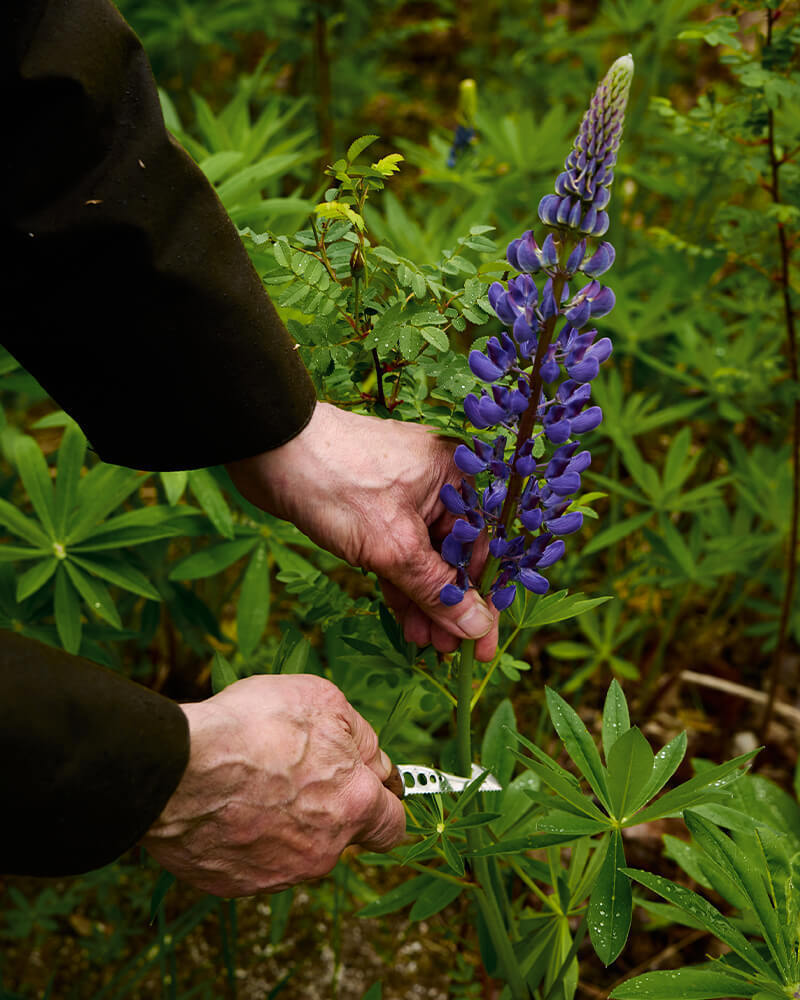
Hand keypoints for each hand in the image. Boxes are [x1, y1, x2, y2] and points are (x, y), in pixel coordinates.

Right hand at [141, 674, 405, 896]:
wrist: (178, 768)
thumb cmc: (253, 726)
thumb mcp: (324, 701)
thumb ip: (359, 735)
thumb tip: (372, 756)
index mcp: (353, 804)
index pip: (393, 823)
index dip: (384, 802)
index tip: (371, 789)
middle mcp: (324, 850)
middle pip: (341, 833)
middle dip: (328, 806)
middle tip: (295, 773)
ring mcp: (279, 874)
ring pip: (298, 849)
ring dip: (286, 822)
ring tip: (251, 784)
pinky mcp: (238, 885)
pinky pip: (255, 862)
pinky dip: (248, 838)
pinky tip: (227, 807)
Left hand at [226, 402, 498, 660]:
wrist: (269, 449)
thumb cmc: (336, 482)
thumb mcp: (393, 545)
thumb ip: (436, 590)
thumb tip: (475, 626)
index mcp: (457, 476)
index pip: (485, 548)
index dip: (485, 600)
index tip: (482, 644)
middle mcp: (440, 482)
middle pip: (457, 556)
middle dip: (452, 606)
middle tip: (448, 653)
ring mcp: (408, 496)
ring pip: (427, 558)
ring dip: (427, 602)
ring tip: (426, 645)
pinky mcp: (378, 510)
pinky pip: (401, 553)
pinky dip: (403, 585)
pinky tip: (407, 621)